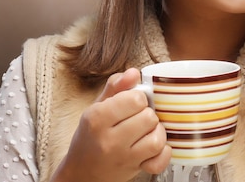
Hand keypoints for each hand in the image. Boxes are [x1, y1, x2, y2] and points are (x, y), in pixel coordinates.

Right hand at [51, 68, 170, 181]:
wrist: (82, 172)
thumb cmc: (90, 136)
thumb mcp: (96, 107)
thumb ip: (115, 86)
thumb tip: (134, 73)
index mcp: (97, 118)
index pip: (135, 98)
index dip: (137, 97)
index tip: (131, 103)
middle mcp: (109, 139)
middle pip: (148, 117)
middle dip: (146, 113)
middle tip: (137, 117)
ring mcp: (123, 158)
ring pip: (157, 138)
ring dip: (155, 131)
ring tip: (146, 130)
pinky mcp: (135, 171)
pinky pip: (160, 160)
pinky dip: (162, 152)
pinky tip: (153, 146)